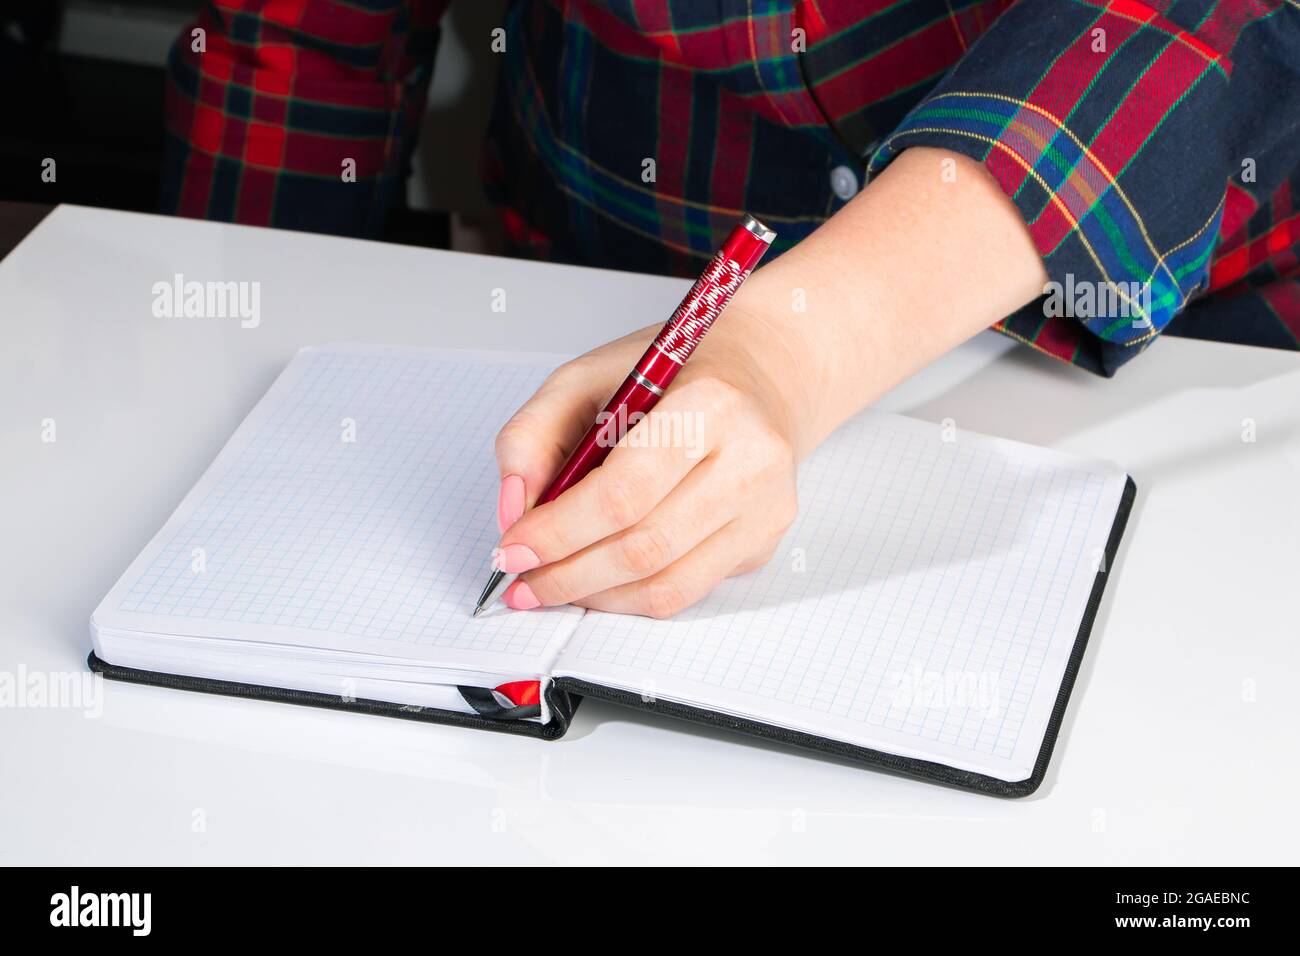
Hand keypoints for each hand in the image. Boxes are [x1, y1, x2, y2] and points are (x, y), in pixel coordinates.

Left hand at [490, 305, 808, 617]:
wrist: (759, 373)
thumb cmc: (671, 375)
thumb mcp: (587, 377)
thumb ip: (534, 434)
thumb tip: (513, 510)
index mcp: (710, 404)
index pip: (624, 491)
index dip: (559, 531)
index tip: (511, 548)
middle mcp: (751, 460)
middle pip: (644, 546)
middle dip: (567, 573)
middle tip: (521, 579)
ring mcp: (766, 507)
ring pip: (665, 584)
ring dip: (594, 595)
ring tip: (550, 585)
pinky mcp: (765, 540)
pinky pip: (685, 592)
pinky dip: (628, 597)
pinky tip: (597, 582)